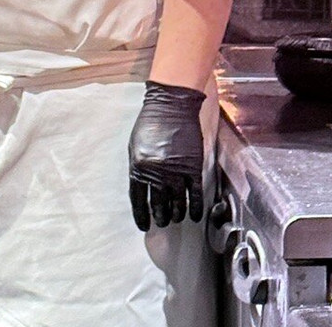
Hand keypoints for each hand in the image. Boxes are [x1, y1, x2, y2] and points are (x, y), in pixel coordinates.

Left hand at [128, 80, 206, 230]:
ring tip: (176, 219)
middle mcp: (157, 174)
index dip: (141, 215)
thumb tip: (143, 184)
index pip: (138, 200)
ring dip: (177, 213)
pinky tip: (195, 216)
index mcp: (139, 169)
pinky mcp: (193, 167)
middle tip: (162, 223)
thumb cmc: (151, 121)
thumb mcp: (136, 145)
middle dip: (160, 216)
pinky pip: (195, 193)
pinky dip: (195, 206)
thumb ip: (139, 166)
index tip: (144, 225)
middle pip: (158, 203)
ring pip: (177, 201)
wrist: (173, 105)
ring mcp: (176, 171)